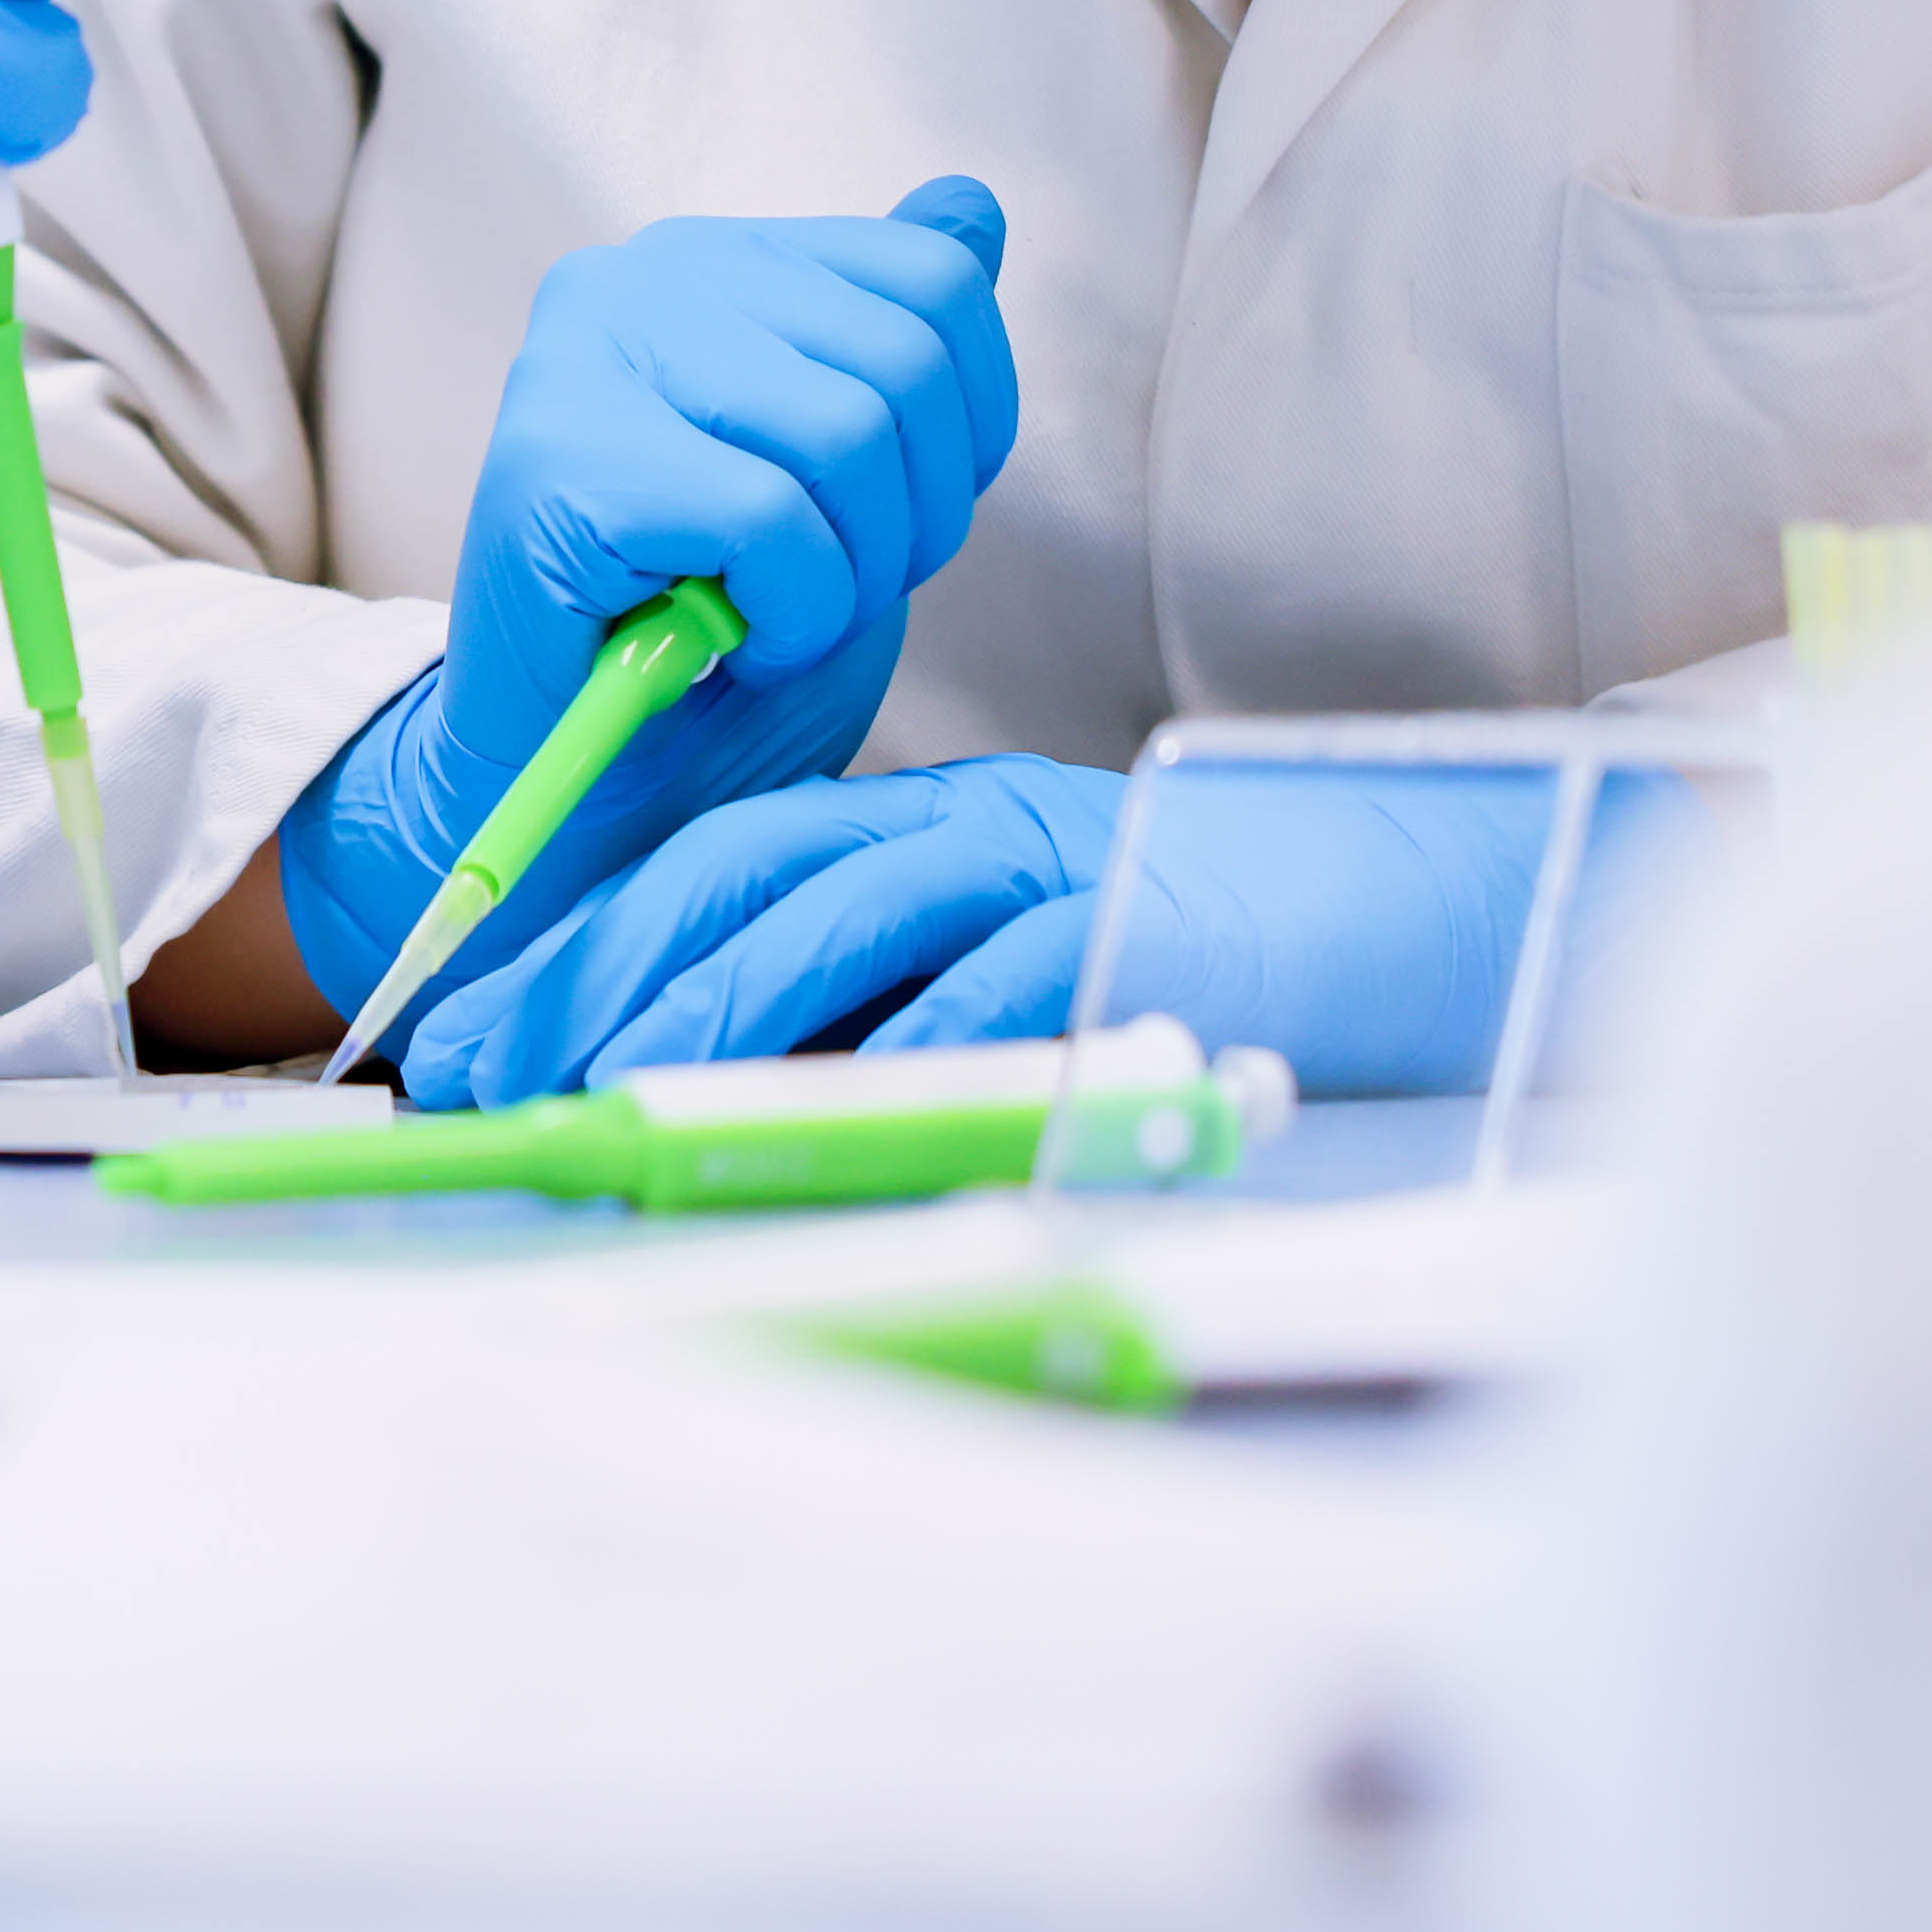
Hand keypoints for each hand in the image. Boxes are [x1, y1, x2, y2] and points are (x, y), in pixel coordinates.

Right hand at [269, 193, 1014, 1040]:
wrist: (564, 777)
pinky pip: (768, 522)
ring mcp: (584, 359)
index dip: (970, 423)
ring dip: (846, 578)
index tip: (891, 516)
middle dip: (910, 520)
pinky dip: (786, 615)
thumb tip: (970, 204)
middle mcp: (636, 280)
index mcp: (709, 261)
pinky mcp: (559, 461)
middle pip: (904, 363)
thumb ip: (894, 334)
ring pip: (847, 436)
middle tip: (825, 592)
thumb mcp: (842, 474)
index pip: (933, 278)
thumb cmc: (707, 631)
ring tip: (768, 618)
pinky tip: (724, 643)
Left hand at [403, 757, 1592, 1106]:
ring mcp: (1058, 862)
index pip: (730, 858)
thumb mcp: (1052, 952)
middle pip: (748, 877)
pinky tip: (824, 1112)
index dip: (595, 935)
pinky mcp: (1142, 925)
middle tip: (490, 1067)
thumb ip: (926, 999)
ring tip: (609, 1098)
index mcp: (944, 820)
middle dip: (600, 973)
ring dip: (714, 1011)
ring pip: (844, 919)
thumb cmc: (1245, 946)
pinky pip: (1002, 989)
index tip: (483, 1028)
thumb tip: (767, 1104)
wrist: (1448, 890)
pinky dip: (909, 1052)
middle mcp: (979, 822)